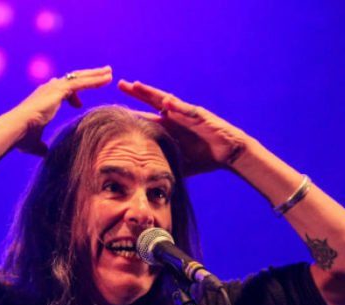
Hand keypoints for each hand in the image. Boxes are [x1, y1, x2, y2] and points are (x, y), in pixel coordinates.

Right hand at [12, 66, 112, 154]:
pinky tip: (107, 79)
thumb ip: (40, 146)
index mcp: (43, 98)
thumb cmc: (22, 137)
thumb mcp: (34, 143)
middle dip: (89, 76)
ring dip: (95, 75)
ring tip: (109, 73)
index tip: (78, 104)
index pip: (61, 92)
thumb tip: (44, 151)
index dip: (71, 96)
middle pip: (73, 80)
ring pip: (79, 78)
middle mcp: (48, 89)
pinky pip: (81, 83)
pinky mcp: (59, 90)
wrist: (17, 128)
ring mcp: (54, 87)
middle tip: (103, 73)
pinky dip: (95, 80)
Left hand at [118, 79, 250, 175]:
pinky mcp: (200, 116)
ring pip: (166, 101)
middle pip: (153, 102)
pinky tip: (165, 102)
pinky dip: (176, 106)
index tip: (115, 108)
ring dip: (151, 93)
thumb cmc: (205, 158)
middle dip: (137, 93)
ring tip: (136, 85)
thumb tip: (146, 180)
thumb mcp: (179, 163)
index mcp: (169, 127)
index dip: (133, 112)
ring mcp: (186, 114)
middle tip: (120, 84)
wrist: (228, 153)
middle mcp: (175, 117)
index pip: (147, 117)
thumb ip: (164, 165)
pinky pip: (186, 110)